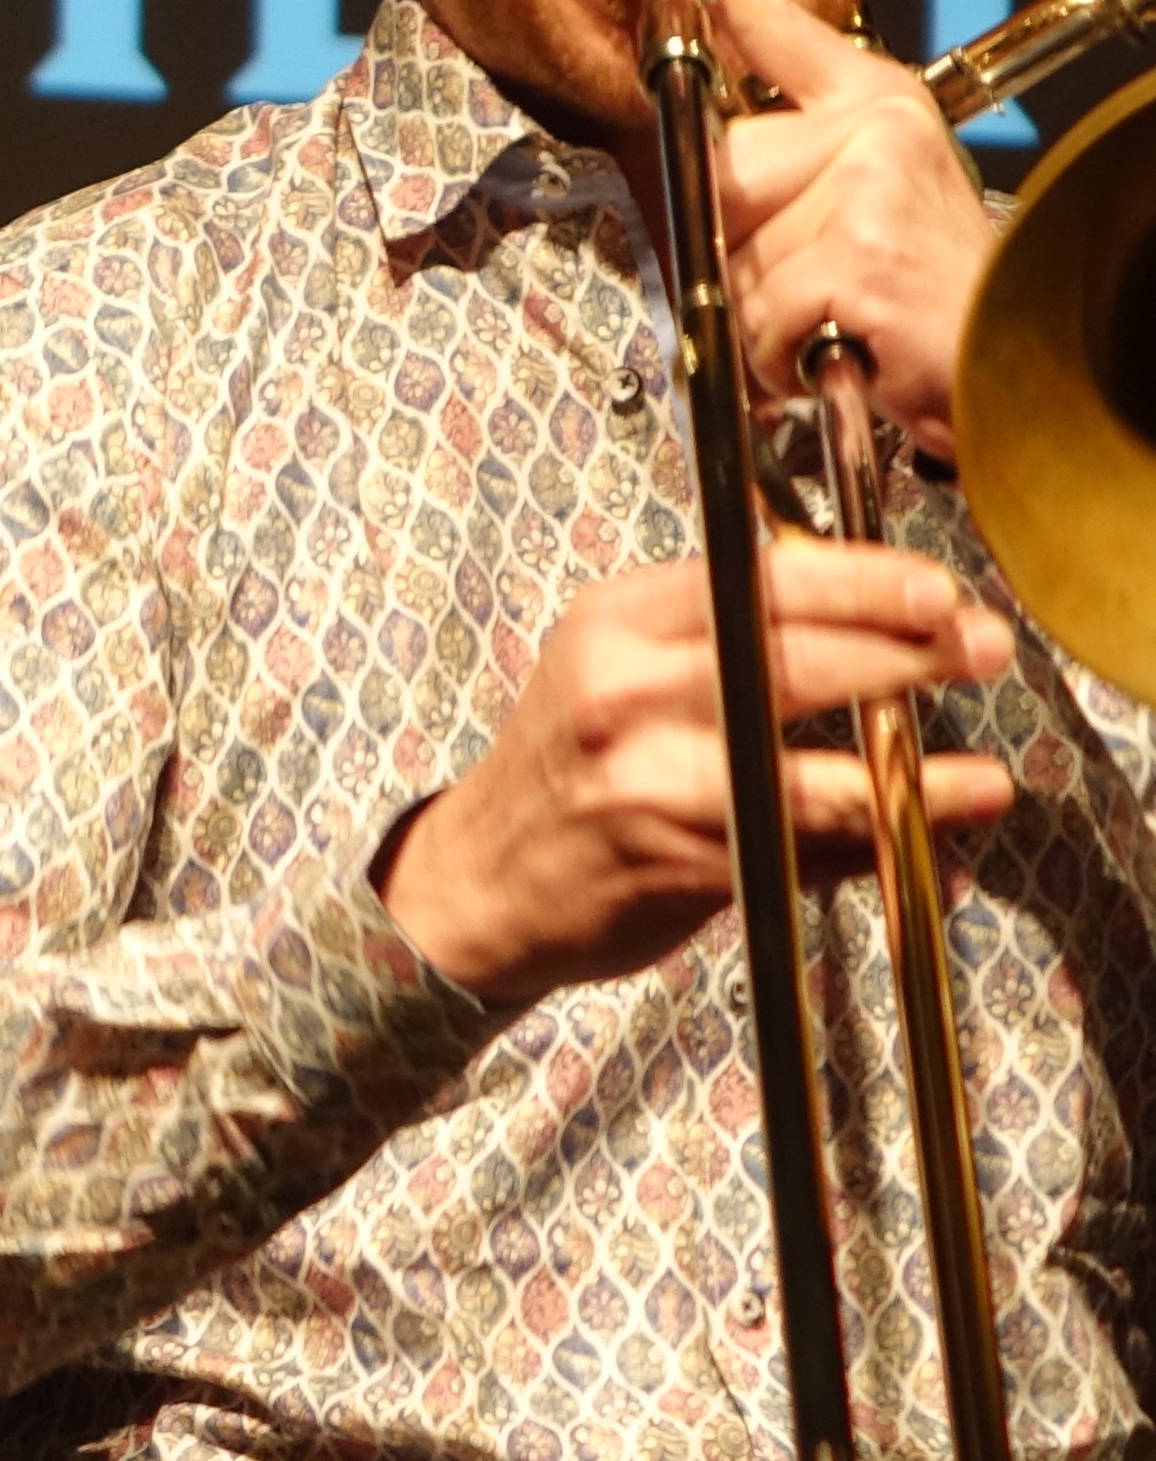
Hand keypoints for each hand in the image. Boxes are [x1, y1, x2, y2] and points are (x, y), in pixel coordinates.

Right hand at [380, 544, 1011, 1002]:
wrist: (475, 878)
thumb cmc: (570, 762)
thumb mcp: (615, 661)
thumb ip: (724, 631)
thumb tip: (877, 614)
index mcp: (614, 625)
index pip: (755, 582)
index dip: (863, 582)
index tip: (937, 590)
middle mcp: (622, 697)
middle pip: (792, 664)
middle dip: (908, 656)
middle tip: (982, 650)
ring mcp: (647, 786)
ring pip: (805, 779)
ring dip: (908, 781)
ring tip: (983, 780)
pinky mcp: (674, 866)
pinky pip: (796, 854)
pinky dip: (866, 851)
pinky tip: (918, 845)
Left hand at [616, 0, 994, 459]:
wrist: (1003, 356)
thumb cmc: (921, 288)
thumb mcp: (862, 198)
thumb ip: (783, 169)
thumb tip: (690, 172)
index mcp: (873, 102)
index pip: (775, 22)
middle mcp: (874, 129)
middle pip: (718, 173)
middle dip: (732, 244)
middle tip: (807, 279)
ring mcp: (867, 190)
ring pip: (731, 261)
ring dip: (761, 314)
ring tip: (833, 317)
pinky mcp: (858, 258)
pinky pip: (758, 318)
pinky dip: (779, 358)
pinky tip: (840, 348)